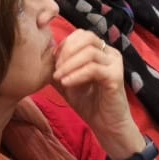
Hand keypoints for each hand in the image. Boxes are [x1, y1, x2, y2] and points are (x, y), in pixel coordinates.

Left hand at [52, 29, 135, 144]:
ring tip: (58, 77)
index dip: (64, 43)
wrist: (106, 125)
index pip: (80, 34)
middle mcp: (109, 53)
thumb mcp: (67, 82)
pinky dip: (77, 74)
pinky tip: (67, 83)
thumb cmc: (89, 103)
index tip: (52, 60)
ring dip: (69, 64)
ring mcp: (114, 63)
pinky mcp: (116, 76)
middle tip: (55, 69)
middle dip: (66, 50)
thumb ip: (58, 68)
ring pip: (89, 52)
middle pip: (86, 37)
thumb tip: (42, 55)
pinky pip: (93, 68)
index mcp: (100, 51)